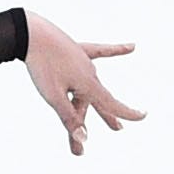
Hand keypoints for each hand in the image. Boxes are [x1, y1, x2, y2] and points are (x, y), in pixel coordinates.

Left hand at [21, 13, 144, 156]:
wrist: (31, 34)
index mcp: (87, 85)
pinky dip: (115, 51)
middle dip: (105, 117)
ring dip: (92, 101)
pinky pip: (98, 51)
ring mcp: (84, 60)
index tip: (143, 116)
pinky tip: (132, 47)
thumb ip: (69, 118)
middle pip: (97, 100)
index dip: (125, 113)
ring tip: (100, 104)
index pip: (110, 104)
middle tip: (118, 129)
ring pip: (90, 86)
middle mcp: (90, 73)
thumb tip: (84, 139)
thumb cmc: (41, 66)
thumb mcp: (53, 97)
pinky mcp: (77, 49)